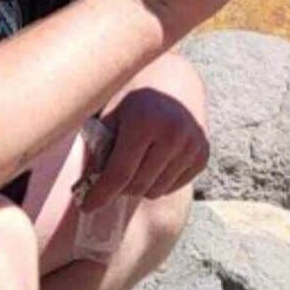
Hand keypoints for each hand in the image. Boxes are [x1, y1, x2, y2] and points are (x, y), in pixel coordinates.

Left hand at [80, 53, 208, 210]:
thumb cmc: (134, 101)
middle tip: (109, 180)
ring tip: (134, 165)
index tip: (85, 207)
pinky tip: (154, 161)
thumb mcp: (112, 115)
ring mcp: (192, 145)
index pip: (120, 173)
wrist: (174, 82)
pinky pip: (174, 186)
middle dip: (119, 189)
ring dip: (140, 186)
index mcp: (145, 121)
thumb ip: (99, 148)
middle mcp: (173, 133)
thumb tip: (85, 188)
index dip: (100, 194)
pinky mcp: (203, 155)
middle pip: (138, 186)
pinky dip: (159, 182)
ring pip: (156, 190)